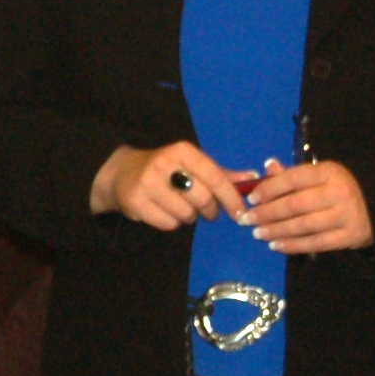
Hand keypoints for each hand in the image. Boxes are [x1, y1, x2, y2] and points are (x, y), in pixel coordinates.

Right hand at [88, 142, 252, 229]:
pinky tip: (164, 211)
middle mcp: (164, 163)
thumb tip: (252, 178)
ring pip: (186, 214)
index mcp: (183, 151)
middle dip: (209, 210)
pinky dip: (171, 223)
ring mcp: (148, 183)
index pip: (216, 178)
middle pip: (203, 199)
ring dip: (189, 217)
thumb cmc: (166, 169)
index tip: (241, 214)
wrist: (122, 172)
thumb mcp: (192, 165)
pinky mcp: (136, 202)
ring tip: (180, 207)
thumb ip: (221, 174)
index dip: (232, 199)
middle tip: (206, 211)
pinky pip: (168, 224)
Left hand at [245, 158, 372, 253]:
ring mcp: (346, 215)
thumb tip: (269, 166)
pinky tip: (276, 246)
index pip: (293, 178)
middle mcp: (339, 192)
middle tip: (248, 220)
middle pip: (295, 204)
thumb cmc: (341, 189)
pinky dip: (293, 246)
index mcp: (329, 172)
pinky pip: (316, 243)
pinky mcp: (350, 236)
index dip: (269, 188)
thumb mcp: (321, 176)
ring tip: (258, 233)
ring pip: (303, 225)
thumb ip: (294, 174)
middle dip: (267, 213)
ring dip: (276, 231)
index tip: (251, 198)